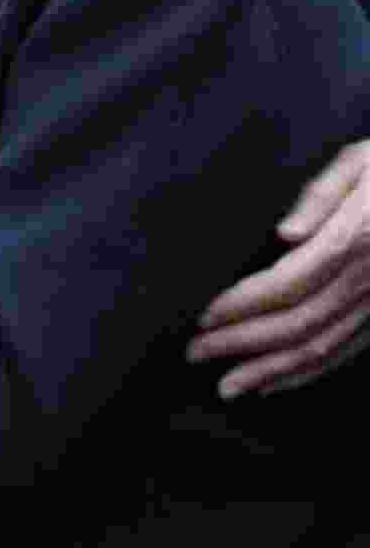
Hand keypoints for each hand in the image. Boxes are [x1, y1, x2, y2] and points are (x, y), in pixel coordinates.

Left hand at [188, 143, 369, 397]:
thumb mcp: (362, 160)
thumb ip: (322, 193)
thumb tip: (285, 233)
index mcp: (354, 239)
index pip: (286, 284)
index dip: (242, 305)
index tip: (202, 316)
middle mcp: (368, 280)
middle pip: (296, 324)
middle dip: (241, 344)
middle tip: (194, 353)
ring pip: (320, 348)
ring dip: (269, 372)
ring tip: (226, 386)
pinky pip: (344, 352)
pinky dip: (306, 374)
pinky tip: (271, 385)